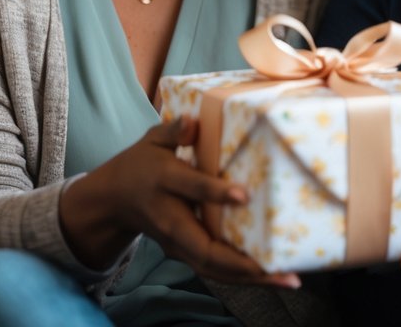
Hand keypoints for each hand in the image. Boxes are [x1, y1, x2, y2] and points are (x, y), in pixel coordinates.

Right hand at [61, 115, 299, 287]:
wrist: (113, 200)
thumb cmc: (141, 163)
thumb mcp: (152, 141)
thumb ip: (173, 131)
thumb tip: (192, 122)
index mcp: (164, 183)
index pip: (192, 188)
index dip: (216, 193)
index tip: (244, 195)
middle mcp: (171, 220)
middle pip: (204, 248)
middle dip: (242, 262)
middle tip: (279, 267)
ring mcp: (176, 243)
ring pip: (211, 268)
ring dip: (249, 277)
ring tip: (287, 279)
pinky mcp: (183, 254)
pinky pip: (212, 270)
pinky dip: (241, 278)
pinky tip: (271, 277)